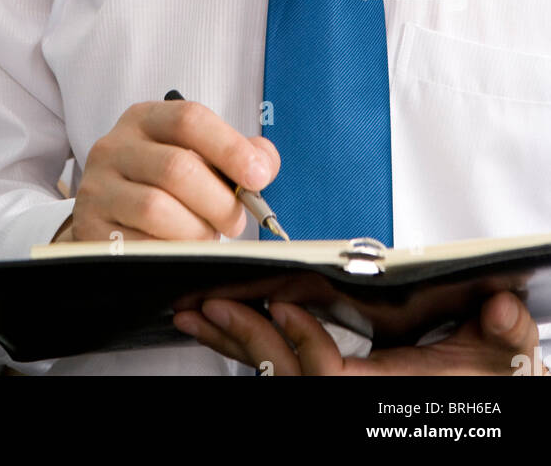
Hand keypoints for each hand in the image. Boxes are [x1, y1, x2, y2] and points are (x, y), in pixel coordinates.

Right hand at [69, 98, 278, 240]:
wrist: (110, 219)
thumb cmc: (164, 186)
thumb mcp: (196, 157)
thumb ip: (236, 155)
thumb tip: (262, 163)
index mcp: (144, 119)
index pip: (189, 119)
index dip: (229, 147)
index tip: (259, 176)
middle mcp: (114, 147)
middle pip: (177, 168)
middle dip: (219, 201)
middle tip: (235, 221)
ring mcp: (96, 188)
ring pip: (157, 209)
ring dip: (195, 231)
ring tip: (204, 236)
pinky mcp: (89, 229)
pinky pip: (139, 245)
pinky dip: (171, 253)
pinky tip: (179, 251)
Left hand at [174, 290, 547, 374]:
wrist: (477, 397)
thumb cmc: (483, 378)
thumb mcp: (502, 354)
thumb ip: (504, 333)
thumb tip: (502, 306)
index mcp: (386, 391)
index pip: (329, 378)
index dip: (302, 344)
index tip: (282, 301)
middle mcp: (352, 398)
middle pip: (285, 377)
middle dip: (245, 341)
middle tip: (206, 303)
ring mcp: (334, 393)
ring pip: (273, 374)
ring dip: (232, 342)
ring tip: (195, 308)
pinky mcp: (321, 383)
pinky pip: (276, 369)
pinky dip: (244, 345)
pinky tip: (215, 321)